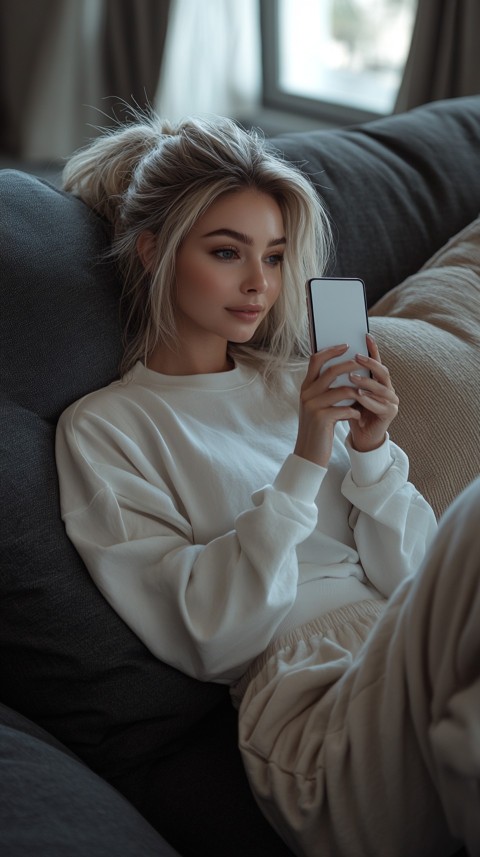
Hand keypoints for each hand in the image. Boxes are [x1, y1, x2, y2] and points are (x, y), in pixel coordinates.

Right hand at [294, 344, 362, 466]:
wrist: (309, 453)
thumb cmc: (318, 428)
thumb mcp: (318, 406)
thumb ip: (325, 389)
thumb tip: (345, 370)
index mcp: (305, 388)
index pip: (316, 360)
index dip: (331, 350)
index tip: (346, 345)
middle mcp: (306, 394)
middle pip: (331, 371)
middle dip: (350, 365)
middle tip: (364, 363)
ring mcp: (313, 406)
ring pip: (342, 390)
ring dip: (358, 392)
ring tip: (366, 396)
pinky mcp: (321, 419)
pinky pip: (345, 409)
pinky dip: (354, 411)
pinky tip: (358, 415)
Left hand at [348, 333, 398, 451]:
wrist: (360, 435)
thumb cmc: (353, 411)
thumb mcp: (348, 391)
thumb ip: (346, 376)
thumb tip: (331, 355)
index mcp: (378, 381)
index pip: (376, 361)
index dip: (373, 349)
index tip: (365, 335)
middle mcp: (388, 388)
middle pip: (382, 371)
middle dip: (370, 363)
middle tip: (356, 357)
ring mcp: (392, 400)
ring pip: (381, 388)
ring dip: (366, 382)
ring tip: (352, 377)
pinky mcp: (390, 413)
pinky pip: (380, 405)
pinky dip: (369, 400)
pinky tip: (359, 396)